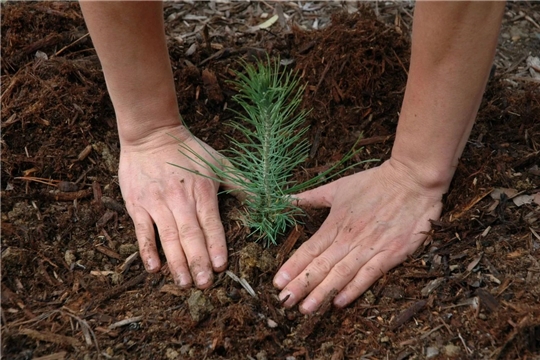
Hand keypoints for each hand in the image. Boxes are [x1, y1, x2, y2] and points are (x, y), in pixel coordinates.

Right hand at [119, 125, 228, 288]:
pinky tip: (154, 268)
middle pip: (190, 234)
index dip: (216, 245)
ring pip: (168, 237)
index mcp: (202, 190)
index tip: (221, 266)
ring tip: (184, 283)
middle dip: (198, 261)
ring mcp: (157, 202)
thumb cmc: (189, 150)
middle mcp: (180, 199)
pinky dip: (147, 250)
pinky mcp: (138, 204)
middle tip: (205, 284)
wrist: (151, 134)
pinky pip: (142, 231)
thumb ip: (241, 183)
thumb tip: (266, 199)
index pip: (210, 223)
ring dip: (176, 261)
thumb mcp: (219, 162)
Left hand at [273, 159, 444, 312]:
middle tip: (284, 302)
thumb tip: (286, 199)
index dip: (293, 267)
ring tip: (306, 309)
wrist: (412, 180)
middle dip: (301, 285)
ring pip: (341, 274)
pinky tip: (339, 302)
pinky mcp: (391, 254)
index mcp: (335, 223)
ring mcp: (370, 247)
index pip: (309, 249)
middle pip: (321, 266)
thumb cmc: (374, 182)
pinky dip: (354, 289)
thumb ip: (311, 197)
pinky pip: (369, 275)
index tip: (277, 283)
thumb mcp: (338, 187)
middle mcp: (349, 238)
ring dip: (322, 292)